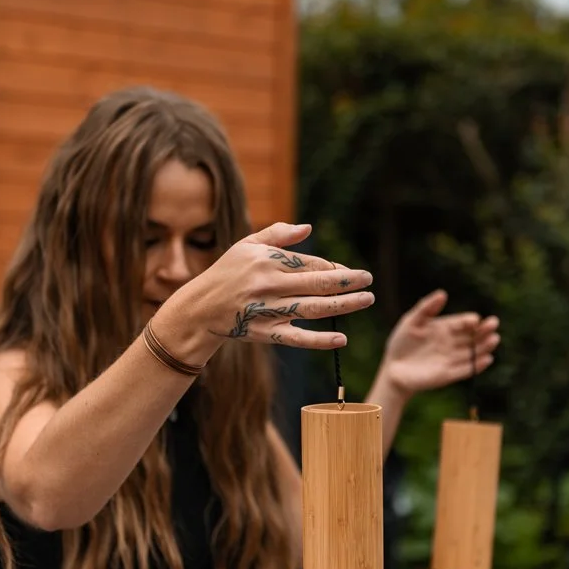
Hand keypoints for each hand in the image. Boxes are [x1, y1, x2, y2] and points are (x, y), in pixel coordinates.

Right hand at [175, 222, 374, 349]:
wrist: (199, 308)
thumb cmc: (227, 273)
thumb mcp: (246, 245)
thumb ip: (278, 234)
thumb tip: (308, 228)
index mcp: (268, 260)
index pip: (310, 263)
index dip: (334, 267)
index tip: (349, 272)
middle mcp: (270, 285)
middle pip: (317, 283)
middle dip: (347, 281)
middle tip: (369, 280)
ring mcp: (268, 310)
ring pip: (313, 308)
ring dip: (343, 305)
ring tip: (367, 300)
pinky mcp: (265, 333)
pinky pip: (296, 338)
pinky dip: (319, 340)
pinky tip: (341, 338)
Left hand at [378, 289, 499, 395]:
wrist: (394, 369)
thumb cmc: (402, 342)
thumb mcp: (411, 321)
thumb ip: (426, 308)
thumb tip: (443, 293)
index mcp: (445, 328)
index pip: (463, 323)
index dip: (470, 321)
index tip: (474, 320)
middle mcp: (452, 343)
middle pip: (473, 336)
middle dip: (484, 330)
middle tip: (493, 324)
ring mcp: (452, 359)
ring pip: (473, 352)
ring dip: (484, 346)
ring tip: (494, 339)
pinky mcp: (449, 374)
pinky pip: (467, 370)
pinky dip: (477, 365)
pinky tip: (487, 359)